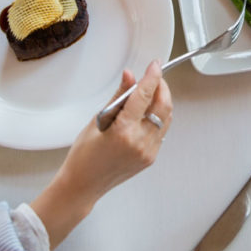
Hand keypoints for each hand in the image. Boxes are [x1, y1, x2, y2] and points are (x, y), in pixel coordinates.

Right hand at [30, 61, 171, 248]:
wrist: (83, 185)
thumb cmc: (83, 155)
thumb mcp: (97, 120)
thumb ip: (118, 97)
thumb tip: (129, 76)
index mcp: (123, 131)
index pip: (144, 96)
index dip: (152, 76)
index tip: (155, 64)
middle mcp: (140, 142)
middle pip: (163, 106)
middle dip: (162, 87)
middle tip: (155, 77)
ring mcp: (148, 152)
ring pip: (166, 118)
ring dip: (162, 102)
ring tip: (150, 93)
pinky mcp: (151, 158)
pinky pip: (162, 131)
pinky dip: (159, 117)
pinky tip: (148, 113)